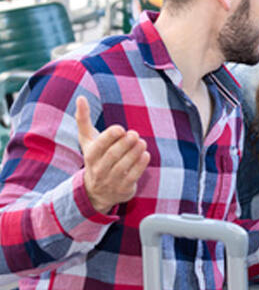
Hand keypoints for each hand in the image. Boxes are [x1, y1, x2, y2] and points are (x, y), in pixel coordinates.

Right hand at [75, 96, 150, 213]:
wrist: (96, 192)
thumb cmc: (95, 158)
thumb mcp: (87, 140)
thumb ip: (83, 119)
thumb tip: (81, 97)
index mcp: (90, 155)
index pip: (100, 145)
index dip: (110, 137)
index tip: (121, 129)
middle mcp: (99, 169)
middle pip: (112, 155)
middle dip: (125, 144)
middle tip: (135, 134)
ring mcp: (112, 180)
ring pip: (124, 166)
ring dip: (134, 153)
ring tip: (142, 142)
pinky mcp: (124, 188)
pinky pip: (133, 176)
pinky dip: (140, 165)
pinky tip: (146, 154)